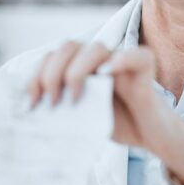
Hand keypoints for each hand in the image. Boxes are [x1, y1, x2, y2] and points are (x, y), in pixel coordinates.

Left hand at [27, 41, 183, 184]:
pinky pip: (137, 56)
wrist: (152, 137)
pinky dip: (121, 60)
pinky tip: (108, 73)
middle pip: (68, 47)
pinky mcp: (144, 72)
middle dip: (52, 73)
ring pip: (97, 48)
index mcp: (81, 68)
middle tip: (52, 102)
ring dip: (77, 70)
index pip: (52, 57)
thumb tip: (31, 116)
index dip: (37, 75)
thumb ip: (63, 108)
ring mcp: (122, 64)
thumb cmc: (117, 124)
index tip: (32, 102)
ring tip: (74, 97)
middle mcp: (99, 61)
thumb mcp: (82, 117)